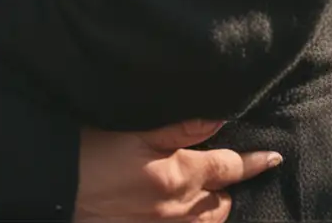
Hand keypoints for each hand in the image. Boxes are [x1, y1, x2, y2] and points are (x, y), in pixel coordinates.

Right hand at [74, 118, 280, 221]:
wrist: (57, 190)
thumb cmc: (91, 152)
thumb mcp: (136, 130)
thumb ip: (181, 128)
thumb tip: (221, 117)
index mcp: (179, 176)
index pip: (229, 168)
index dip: (254, 161)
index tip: (274, 157)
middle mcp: (178, 210)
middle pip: (222, 205)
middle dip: (226, 188)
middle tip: (220, 170)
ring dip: (212, 211)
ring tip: (206, 195)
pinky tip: (185, 214)